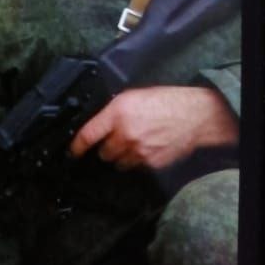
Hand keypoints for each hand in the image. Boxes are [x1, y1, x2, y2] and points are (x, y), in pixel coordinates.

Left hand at [69, 86, 238, 170]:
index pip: (88, 134)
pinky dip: (138, 161)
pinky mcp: (151, 163)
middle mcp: (125, 133)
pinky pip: (136, 167)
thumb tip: (101, 123)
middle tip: (117, 139)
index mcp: (118, 112)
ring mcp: (138, 151)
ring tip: (134, 144)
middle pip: (104, 152)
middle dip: (107, 147)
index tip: (72, 151)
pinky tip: (147, 148)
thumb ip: (114, 111)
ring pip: (119, 162)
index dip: (77, 146)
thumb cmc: (165, 101)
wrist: (192, 115)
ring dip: (121, 156)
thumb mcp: (132, 96)